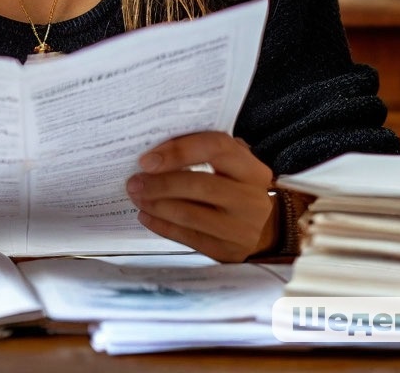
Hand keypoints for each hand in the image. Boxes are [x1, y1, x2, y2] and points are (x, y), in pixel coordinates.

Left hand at [125, 130, 275, 261]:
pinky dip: (162, 226)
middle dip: (161, 183)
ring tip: (136, 196)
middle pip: (200, 185)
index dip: (179, 151)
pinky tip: (146, 215)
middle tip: (134, 181)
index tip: (147, 159)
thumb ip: (203, 151)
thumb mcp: (232, 164)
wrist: (266, 228)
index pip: (215, 148)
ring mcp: (241, 229)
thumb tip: (156, 150)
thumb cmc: (236, 186)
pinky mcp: (227, 252)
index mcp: (252, 169)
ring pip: (190, 215)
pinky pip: (187, 238)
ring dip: (156, 205)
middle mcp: (251, 199)